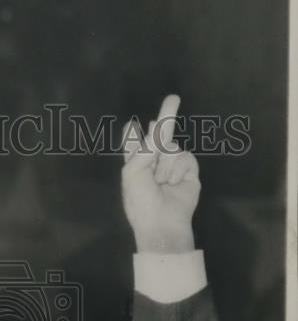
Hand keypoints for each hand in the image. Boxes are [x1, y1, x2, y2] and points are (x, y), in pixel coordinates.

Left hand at [121, 95, 199, 252]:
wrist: (162, 222)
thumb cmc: (141, 201)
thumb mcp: (133, 172)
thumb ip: (144, 147)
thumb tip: (158, 127)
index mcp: (136, 166)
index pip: (134, 147)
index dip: (133, 136)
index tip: (131, 125)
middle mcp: (154, 164)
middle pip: (160, 136)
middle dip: (166, 116)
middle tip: (173, 98)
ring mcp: (172, 167)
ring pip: (172, 147)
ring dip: (164, 164)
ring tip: (161, 182)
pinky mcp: (189, 171)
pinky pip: (185, 157)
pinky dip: (178, 169)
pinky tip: (173, 183)